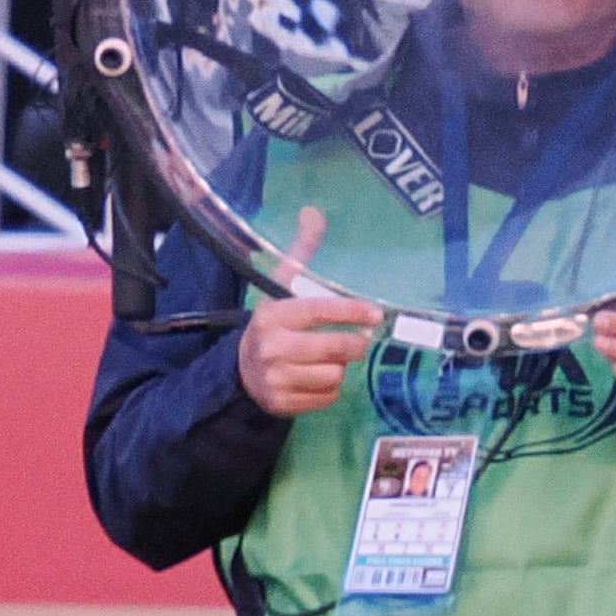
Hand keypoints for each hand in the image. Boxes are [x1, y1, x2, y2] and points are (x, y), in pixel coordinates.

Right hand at [237, 208, 383, 418]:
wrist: (240, 370)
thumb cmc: (274, 323)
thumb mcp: (282, 287)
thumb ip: (302, 252)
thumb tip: (313, 211)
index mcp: (272, 315)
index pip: (321, 311)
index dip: (353, 312)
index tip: (375, 314)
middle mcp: (271, 347)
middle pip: (336, 348)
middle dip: (355, 344)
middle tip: (361, 340)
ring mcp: (275, 379)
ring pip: (334, 375)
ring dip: (338, 368)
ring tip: (328, 361)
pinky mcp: (280, 404)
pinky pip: (326, 397)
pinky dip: (329, 389)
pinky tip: (316, 379)